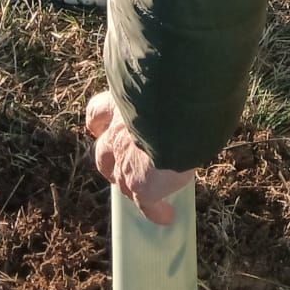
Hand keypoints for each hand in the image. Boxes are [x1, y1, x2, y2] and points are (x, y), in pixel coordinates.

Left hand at [86, 91, 194, 225]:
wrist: (174, 110)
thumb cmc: (176, 82)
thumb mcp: (162, 78)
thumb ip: (165, 83)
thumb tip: (189, 74)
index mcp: (119, 102)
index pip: (100, 111)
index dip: (102, 120)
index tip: (104, 124)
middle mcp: (117, 132)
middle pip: (103, 152)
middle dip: (110, 158)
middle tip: (122, 161)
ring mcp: (125, 161)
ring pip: (118, 179)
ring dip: (127, 183)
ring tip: (141, 189)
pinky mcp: (141, 184)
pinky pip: (146, 203)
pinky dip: (155, 210)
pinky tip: (166, 215)